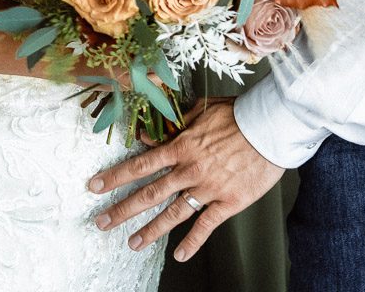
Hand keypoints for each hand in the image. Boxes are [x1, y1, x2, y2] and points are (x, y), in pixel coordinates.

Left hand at [88, 97, 284, 261]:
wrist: (270, 127)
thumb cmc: (237, 114)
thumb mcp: (202, 109)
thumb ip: (177, 122)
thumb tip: (153, 131)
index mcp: (182, 146)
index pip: (141, 164)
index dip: (115, 176)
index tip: (95, 187)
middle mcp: (190, 170)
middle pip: (150, 193)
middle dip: (123, 209)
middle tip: (102, 222)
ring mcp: (208, 188)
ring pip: (173, 213)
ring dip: (150, 230)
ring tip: (133, 243)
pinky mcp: (228, 202)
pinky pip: (206, 226)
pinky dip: (192, 243)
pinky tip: (180, 256)